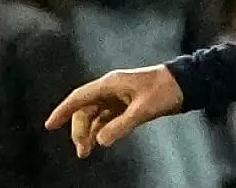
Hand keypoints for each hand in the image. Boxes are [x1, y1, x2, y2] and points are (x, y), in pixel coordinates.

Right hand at [45, 65, 183, 157]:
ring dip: (90, 131)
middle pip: (85, 109)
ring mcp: (118, 95)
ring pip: (95, 114)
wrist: (185, 83)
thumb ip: (120, 126)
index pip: (79, 97)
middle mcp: (111, 88)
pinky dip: (101, 129)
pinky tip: (100, 141)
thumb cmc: (164, 90)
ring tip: (87, 151)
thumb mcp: (143, 110)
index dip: (63, 111)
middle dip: (79, 129)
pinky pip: (107, 117)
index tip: (49, 125)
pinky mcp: (126, 103)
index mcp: (110, 83)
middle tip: (82, 151)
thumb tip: (99, 140)